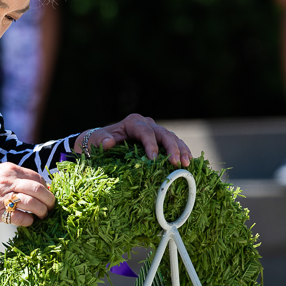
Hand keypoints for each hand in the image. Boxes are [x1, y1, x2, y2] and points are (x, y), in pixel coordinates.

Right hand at [0, 163, 55, 226]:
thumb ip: (14, 175)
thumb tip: (32, 183)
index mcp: (10, 170)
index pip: (37, 177)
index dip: (46, 187)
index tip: (46, 194)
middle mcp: (9, 182)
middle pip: (39, 190)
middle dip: (50, 200)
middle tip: (51, 206)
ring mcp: (3, 197)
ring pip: (33, 204)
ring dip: (42, 211)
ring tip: (42, 215)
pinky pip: (21, 218)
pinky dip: (29, 221)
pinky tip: (29, 221)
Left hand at [75, 114, 192, 166]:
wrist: (103, 142)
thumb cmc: (99, 141)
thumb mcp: (96, 141)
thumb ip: (100, 140)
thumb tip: (108, 142)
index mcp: (133, 122)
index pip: (145, 132)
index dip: (151, 145)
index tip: (154, 159)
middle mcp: (147, 123)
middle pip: (163, 133)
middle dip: (171, 148)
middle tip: (176, 162)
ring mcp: (155, 131)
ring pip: (172, 137)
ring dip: (181, 150)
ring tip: (187, 163)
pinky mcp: (160, 140)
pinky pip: (174, 143)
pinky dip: (182, 151)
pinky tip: (189, 161)